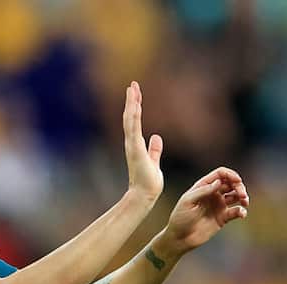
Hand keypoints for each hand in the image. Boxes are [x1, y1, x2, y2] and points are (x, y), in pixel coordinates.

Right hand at [124, 81, 163, 202]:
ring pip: (130, 120)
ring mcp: (132, 146)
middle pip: (130, 117)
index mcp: (136, 145)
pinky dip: (133, 116)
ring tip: (133, 89)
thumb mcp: (153, 161)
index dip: (135, 107)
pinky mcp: (135, 150)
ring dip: (131, 104)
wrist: (144, 196)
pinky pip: (133, 129)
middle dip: (132, 100)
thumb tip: (156, 137)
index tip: (136, 93)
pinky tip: (135, 105)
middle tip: (133, 84)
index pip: (135, 122)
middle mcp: (131, 143)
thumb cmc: (148, 182)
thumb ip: (154, 150)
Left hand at [161, 167, 249, 253]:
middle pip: (231, 183)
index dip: (231, 175)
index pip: (221, 174)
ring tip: (245, 202)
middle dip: (239, 186)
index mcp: (204, 186)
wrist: (180, 238)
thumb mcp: (188, 201)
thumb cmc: (180, 218)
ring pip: (236, 196)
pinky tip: (242, 214)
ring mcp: (219, 205)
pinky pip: (236, 211)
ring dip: (243, 196)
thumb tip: (219, 182)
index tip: (237, 181)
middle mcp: (213, 193)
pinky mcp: (223, 218)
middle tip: (242, 195)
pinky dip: (241, 211)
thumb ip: (203, 191)